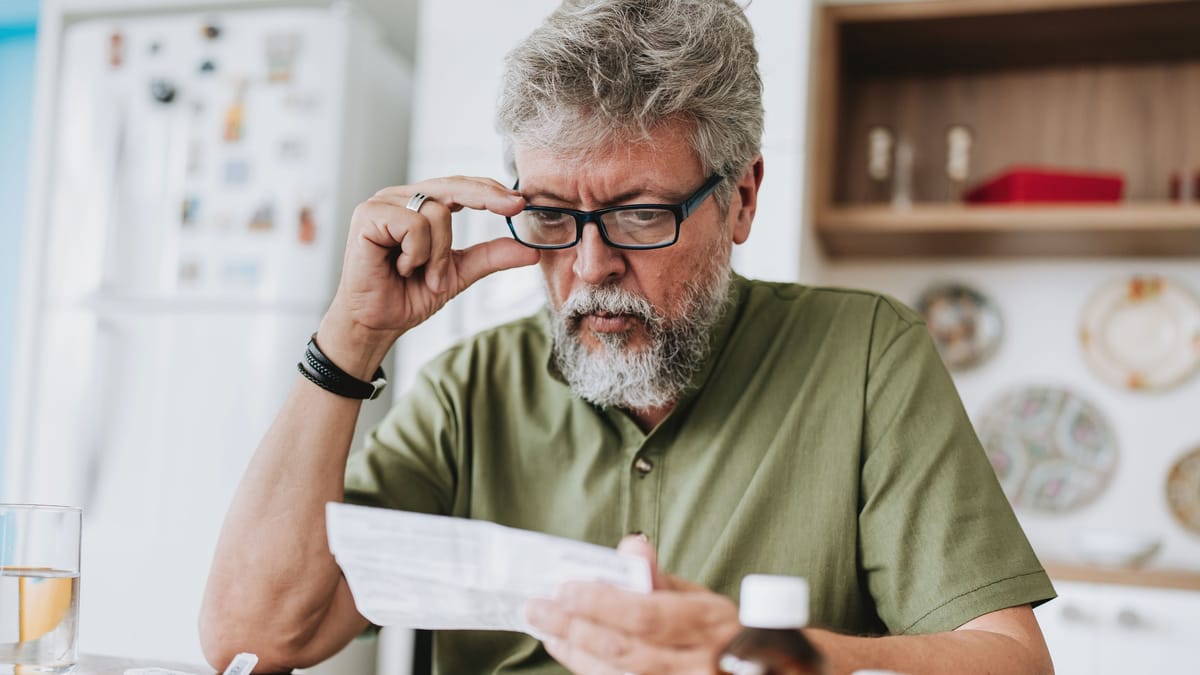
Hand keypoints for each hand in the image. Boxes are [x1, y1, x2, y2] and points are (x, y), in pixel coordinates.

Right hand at [318, 177, 540, 375]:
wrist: (378, 323)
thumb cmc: (410, 295)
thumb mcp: (459, 273)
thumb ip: (491, 256)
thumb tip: (532, 250)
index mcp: (421, 205)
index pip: (461, 186)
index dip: (491, 190)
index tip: (520, 202)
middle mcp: (401, 197)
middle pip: (453, 185)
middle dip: (486, 197)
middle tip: (513, 208)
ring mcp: (383, 203)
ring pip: (436, 211)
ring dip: (438, 254)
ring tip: (421, 274)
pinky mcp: (368, 215)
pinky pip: (413, 224)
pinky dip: (416, 253)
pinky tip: (401, 267)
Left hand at [525, 535, 740, 674]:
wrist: (763, 674)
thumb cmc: (720, 631)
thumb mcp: (700, 597)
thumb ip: (658, 577)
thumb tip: (629, 546)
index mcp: (708, 625)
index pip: (645, 616)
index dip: (601, 604)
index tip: (564, 590)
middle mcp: (698, 665)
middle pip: (623, 650)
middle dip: (572, 627)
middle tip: (536, 608)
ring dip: (574, 651)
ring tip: (547, 629)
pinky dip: (589, 668)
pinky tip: (570, 651)